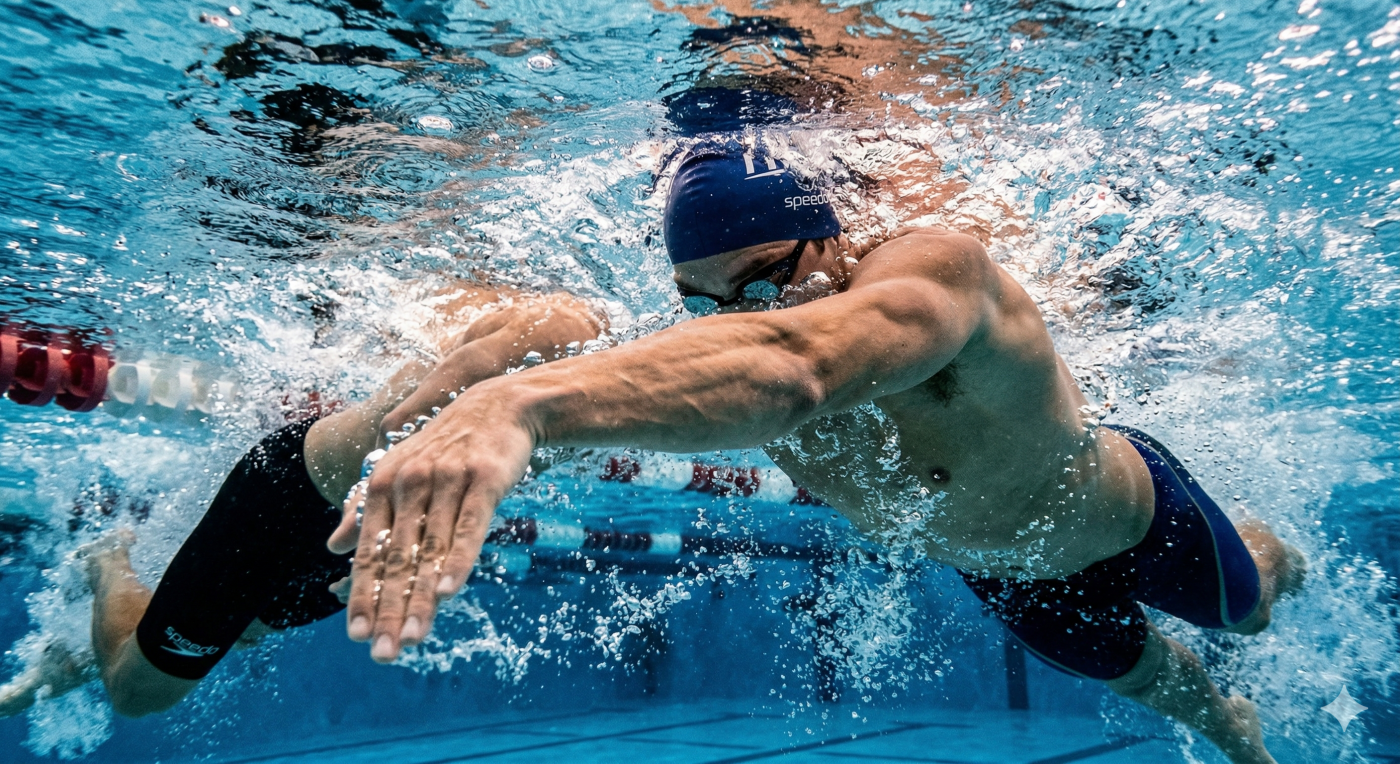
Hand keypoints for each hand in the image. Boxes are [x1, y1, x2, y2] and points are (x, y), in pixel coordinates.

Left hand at [326, 386, 534, 662]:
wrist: (500, 405)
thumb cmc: (448, 444)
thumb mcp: (400, 469)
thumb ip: (366, 508)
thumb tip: (331, 546)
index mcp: (382, 483)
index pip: (369, 551)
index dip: (362, 595)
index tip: (356, 636)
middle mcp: (409, 482)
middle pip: (397, 559)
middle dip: (388, 611)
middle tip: (382, 654)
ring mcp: (447, 480)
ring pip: (430, 551)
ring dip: (420, 600)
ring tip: (413, 638)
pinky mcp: (484, 480)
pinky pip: (469, 528)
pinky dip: (457, 561)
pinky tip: (448, 592)